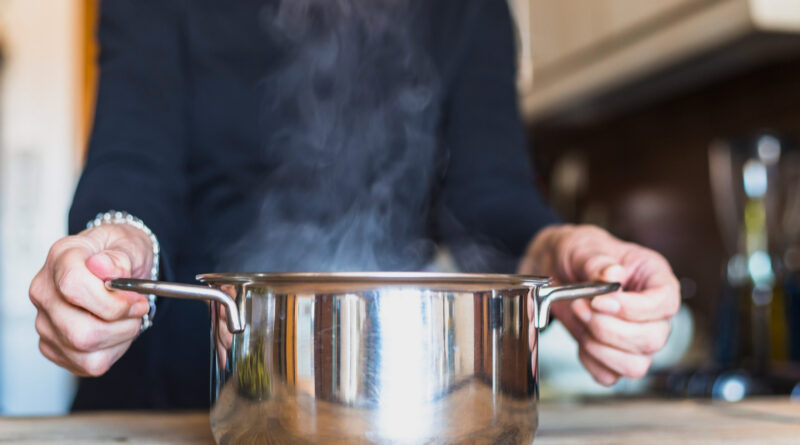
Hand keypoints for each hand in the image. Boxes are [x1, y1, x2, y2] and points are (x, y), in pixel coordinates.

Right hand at [29, 224, 153, 375]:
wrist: (118, 268)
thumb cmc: (121, 254)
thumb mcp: (130, 245)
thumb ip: (120, 257)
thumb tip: (103, 266)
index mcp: (61, 258)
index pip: (73, 287)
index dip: (112, 301)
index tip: (135, 298)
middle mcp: (44, 291)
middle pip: (79, 330)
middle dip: (121, 325)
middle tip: (138, 309)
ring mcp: (44, 321)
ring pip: (84, 349)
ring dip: (120, 337)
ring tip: (128, 318)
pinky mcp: (52, 346)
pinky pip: (87, 363)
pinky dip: (112, 351)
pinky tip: (116, 331)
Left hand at [519, 225, 679, 385]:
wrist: (554, 268)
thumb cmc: (578, 253)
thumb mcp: (584, 247)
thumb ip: (598, 260)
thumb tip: (612, 274)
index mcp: (655, 279)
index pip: (667, 303)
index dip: (635, 309)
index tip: (601, 301)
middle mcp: (653, 312)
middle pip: (653, 339)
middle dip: (609, 329)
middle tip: (579, 306)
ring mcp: (637, 338)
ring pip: (636, 365)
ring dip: (599, 347)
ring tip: (579, 319)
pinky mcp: (615, 355)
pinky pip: (610, 375)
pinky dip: (590, 361)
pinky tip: (580, 337)